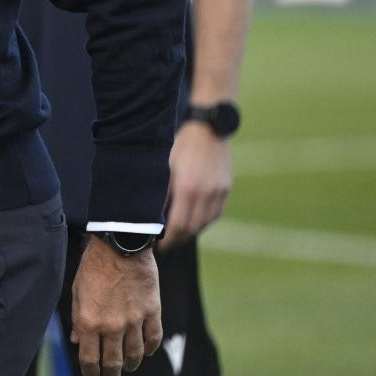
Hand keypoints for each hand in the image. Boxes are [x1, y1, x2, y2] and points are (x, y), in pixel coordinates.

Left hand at [69, 236, 161, 375]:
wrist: (120, 246)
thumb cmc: (93, 268)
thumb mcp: (77, 293)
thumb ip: (78, 321)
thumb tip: (78, 343)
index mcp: (89, 322)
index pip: (89, 359)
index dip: (90, 373)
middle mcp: (112, 326)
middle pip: (113, 362)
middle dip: (111, 375)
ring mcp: (134, 321)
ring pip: (135, 355)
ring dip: (131, 365)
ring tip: (128, 367)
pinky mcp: (153, 312)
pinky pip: (153, 339)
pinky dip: (150, 349)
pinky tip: (146, 351)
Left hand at [161, 119, 231, 250]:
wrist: (208, 128)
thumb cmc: (179, 144)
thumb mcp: (163, 165)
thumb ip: (159, 191)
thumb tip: (149, 216)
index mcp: (187, 188)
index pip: (178, 227)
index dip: (168, 241)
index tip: (157, 247)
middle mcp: (205, 194)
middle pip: (192, 229)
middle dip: (177, 240)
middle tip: (164, 245)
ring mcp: (218, 192)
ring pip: (204, 224)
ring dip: (190, 232)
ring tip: (175, 235)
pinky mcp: (226, 189)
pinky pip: (214, 214)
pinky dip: (202, 221)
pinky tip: (191, 221)